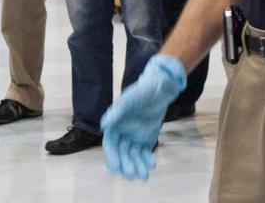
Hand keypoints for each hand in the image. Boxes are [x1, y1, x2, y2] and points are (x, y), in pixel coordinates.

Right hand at [101, 55, 186, 181]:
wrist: (160, 88)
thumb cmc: (142, 91)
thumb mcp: (130, 99)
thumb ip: (118, 111)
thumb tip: (105, 124)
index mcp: (114, 125)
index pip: (110, 145)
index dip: (112, 157)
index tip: (115, 169)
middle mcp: (122, 133)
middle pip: (122, 153)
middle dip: (126, 165)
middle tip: (131, 175)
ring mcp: (134, 137)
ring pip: (133, 155)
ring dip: (137, 166)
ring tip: (143, 176)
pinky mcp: (146, 138)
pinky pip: (145, 152)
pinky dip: (146, 160)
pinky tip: (151, 165)